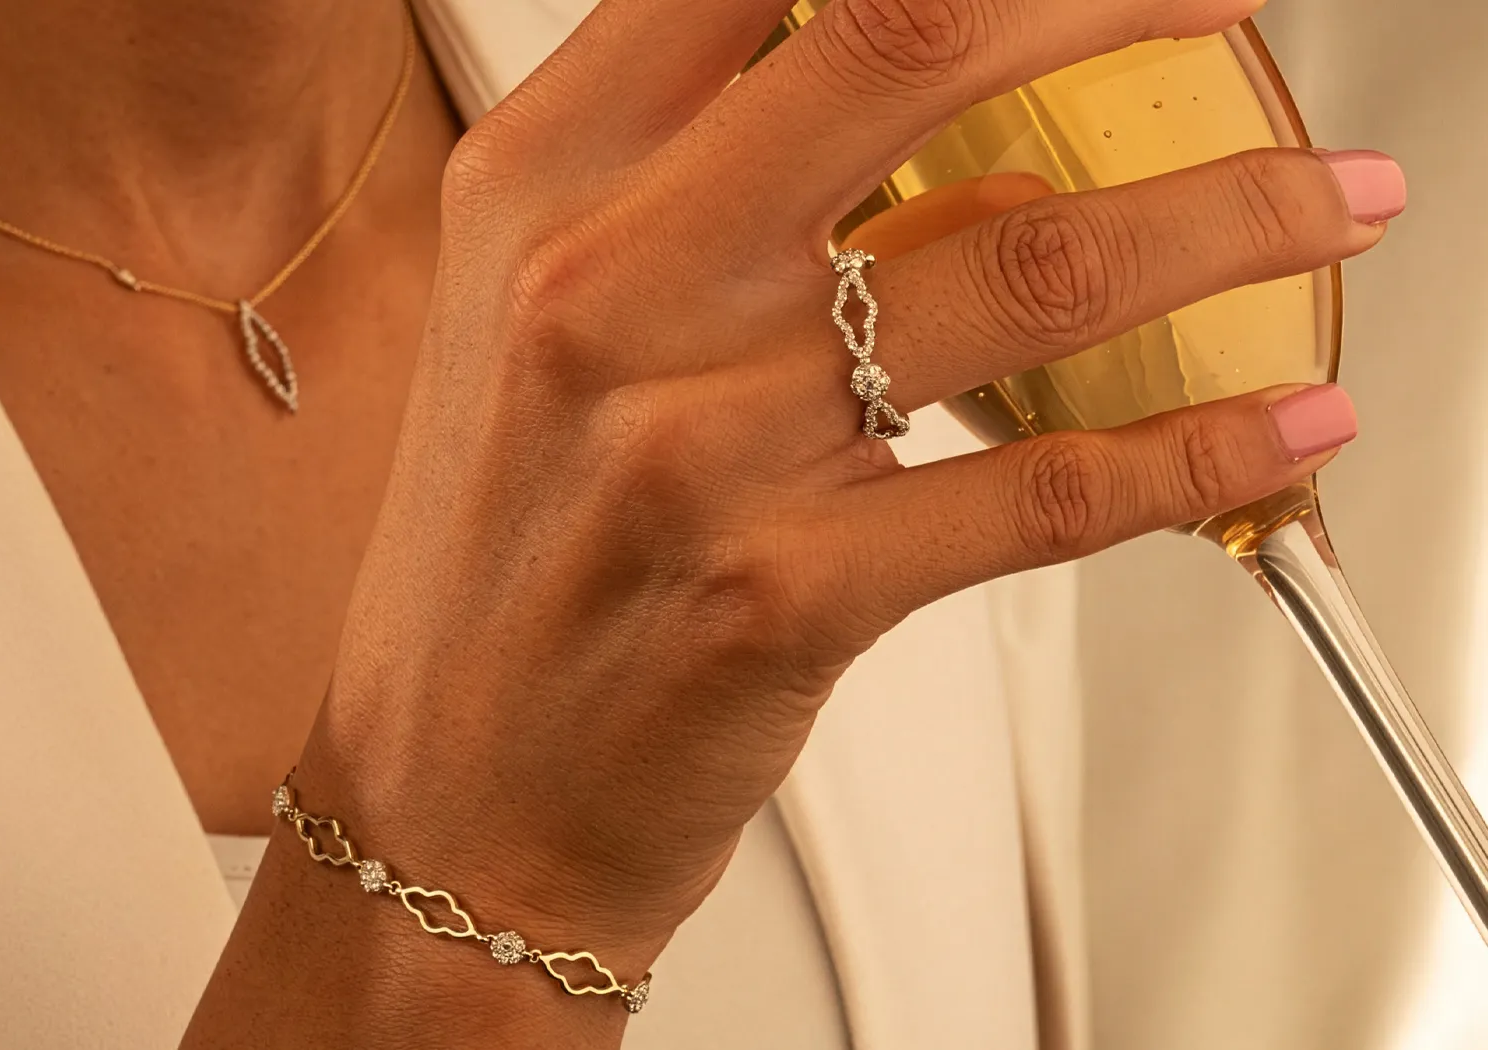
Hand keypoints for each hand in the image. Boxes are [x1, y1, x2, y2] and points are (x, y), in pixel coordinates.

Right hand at [309, 0, 1376, 1006]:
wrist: (451, 796)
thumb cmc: (501, 554)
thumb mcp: (539, 322)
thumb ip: (711, 197)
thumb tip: (975, 147)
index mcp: (536, 184)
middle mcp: (608, 284)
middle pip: (913, 40)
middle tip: (1222, 5)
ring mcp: (696, 440)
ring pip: (1037, 265)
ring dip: (1236, 218)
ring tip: (1332, 203)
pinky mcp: (784, 591)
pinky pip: (1047, 488)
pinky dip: (1202, 447)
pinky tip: (1278, 425)